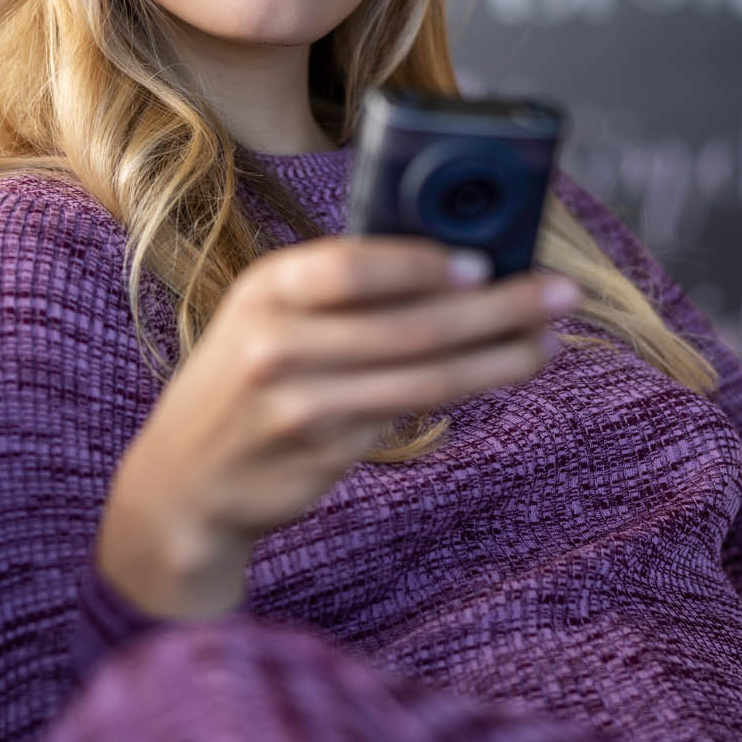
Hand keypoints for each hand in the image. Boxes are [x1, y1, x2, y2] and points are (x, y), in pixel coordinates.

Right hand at [98, 235, 573, 619]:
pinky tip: (500, 372)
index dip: (426, 263)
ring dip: (500, 356)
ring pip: (426, 378)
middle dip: (499, 307)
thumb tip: (456, 261)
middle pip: (411, 324)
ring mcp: (300, 404)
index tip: (488, 260)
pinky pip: (410, 414)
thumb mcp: (267, 315)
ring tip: (549, 341)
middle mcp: (276, 342)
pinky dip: (465, 390)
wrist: (183, 481)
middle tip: (559, 293)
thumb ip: (339, 290)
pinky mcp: (323, 454)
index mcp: (265, 288)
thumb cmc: (244, 381)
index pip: (355, 265)